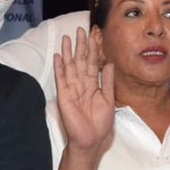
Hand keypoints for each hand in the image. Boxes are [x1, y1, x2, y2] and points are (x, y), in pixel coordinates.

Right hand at [53, 29, 114, 152]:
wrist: (91, 140)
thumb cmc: (100, 124)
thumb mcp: (109, 100)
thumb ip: (108, 82)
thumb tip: (110, 64)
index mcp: (93, 85)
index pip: (92, 63)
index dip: (93, 50)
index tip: (94, 36)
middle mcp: (82, 84)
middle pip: (80, 61)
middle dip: (81, 46)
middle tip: (81, 30)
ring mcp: (72, 89)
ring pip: (70, 66)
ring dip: (69, 52)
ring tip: (67, 37)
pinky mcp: (64, 95)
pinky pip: (61, 78)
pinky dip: (60, 67)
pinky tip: (59, 55)